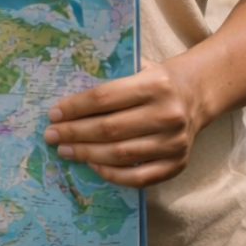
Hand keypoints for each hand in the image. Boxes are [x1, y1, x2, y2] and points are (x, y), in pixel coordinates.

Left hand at [43, 58, 198, 186]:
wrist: (194, 97)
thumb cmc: (155, 80)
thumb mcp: (138, 67)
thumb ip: (111, 77)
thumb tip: (68, 95)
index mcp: (154, 84)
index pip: (105, 98)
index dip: (75, 107)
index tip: (53, 114)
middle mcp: (166, 114)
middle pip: (109, 129)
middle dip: (74, 133)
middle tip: (51, 135)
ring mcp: (173, 143)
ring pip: (119, 154)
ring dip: (86, 154)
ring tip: (65, 150)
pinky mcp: (176, 165)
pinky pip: (137, 177)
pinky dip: (111, 173)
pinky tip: (92, 164)